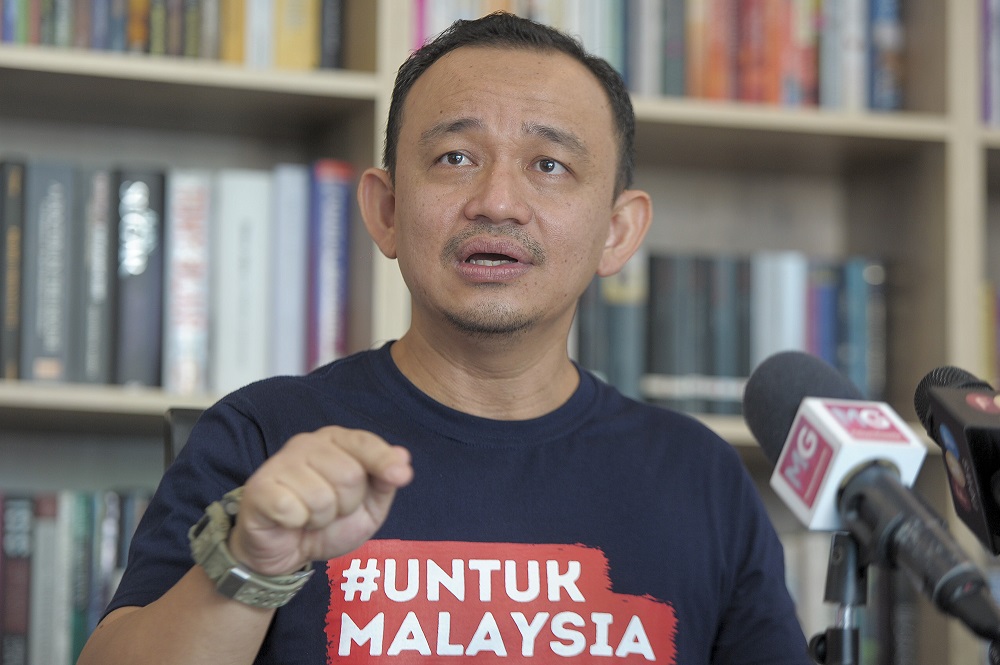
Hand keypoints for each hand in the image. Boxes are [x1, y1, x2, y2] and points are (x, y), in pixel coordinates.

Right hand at [226, 426, 412, 575]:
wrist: (286, 551)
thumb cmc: (328, 523)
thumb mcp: (368, 507)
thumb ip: (384, 482)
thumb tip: (402, 457)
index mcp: (335, 442)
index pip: (364, 442)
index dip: (384, 461)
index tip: (402, 477)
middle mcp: (307, 444)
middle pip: (349, 474)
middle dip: (347, 504)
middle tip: (331, 511)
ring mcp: (280, 463)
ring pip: (322, 496)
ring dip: (321, 518)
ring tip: (310, 517)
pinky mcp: (260, 488)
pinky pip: (293, 509)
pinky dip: (298, 523)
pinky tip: (290, 520)